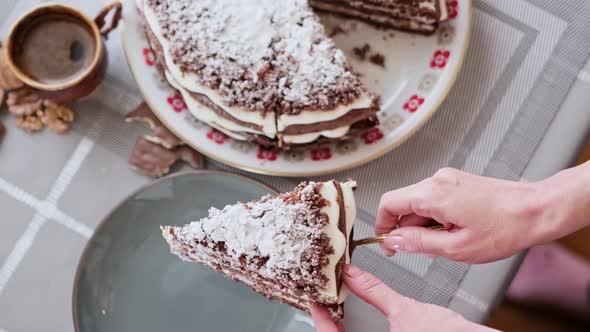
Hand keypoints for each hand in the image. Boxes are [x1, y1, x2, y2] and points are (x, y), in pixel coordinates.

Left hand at [310, 264, 494, 331]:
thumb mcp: (407, 311)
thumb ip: (376, 292)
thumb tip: (353, 274)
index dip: (320, 319)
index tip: (315, 301)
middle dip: (331, 322)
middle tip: (323, 301)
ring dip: (343, 327)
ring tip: (337, 307)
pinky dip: (360, 330)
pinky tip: (360, 318)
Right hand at [376, 168, 551, 262]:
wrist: (536, 210)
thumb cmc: (505, 227)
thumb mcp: (456, 247)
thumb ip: (419, 243)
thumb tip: (394, 241)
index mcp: (432, 194)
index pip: (388, 203)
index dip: (382, 225)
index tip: (387, 242)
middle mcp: (437, 180)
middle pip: (403, 204)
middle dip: (408, 229)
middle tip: (423, 250)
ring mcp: (448, 178)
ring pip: (419, 203)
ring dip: (425, 225)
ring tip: (449, 240)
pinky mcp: (457, 181)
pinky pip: (434, 199)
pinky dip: (437, 217)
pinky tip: (455, 230)